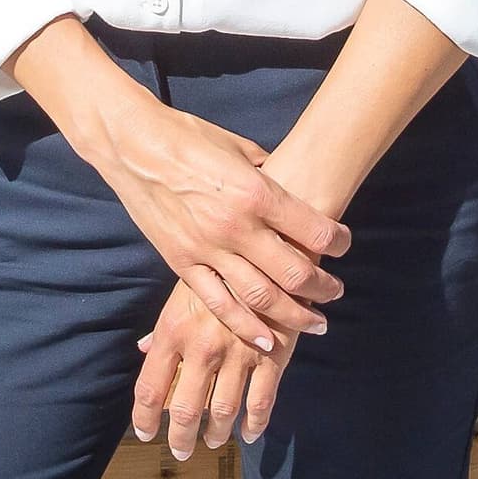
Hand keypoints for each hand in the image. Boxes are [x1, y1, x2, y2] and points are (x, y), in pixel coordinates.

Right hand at [7, 20, 347, 351]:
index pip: (314, 229)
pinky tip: (268, 341)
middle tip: (336, 291)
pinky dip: (247, 327)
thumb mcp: (239, 148)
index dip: (338, 242)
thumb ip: (268, 175)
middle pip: (295, 272)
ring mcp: (208, 249)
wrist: (133, 145)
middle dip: (323, 286)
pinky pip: (219, 305)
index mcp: (256, 192)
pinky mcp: (183, 264)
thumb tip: (291, 188)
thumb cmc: (189, 137)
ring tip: (315, 322)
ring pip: (262, 297)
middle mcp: (236, 226)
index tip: (344, 245)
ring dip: (294, 314)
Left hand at [133, 282, 288, 458]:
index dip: (144, 418)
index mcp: (174, 332)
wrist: (269, 250)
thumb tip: (143, 349)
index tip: (145, 434)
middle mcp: (201, 349)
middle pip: (184, 410)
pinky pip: (261, 402)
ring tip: (213, 441)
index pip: (150, 388)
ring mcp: (237, 355)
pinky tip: (248, 434)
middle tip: (181, 450)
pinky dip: (254, 424)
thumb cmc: (221, 268)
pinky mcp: (271, 357)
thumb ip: (165, 326)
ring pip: (222, 411)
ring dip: (216, 432)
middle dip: (181, 437)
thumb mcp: (184, 290)